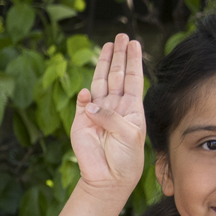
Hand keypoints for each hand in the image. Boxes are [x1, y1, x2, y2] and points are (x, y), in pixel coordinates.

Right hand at [70, 34, 147, 197]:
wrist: (108, 179)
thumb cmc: (126, 159)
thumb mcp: (130, 135)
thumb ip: (112, 116)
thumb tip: (89, 101)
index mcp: (131, 109)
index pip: (132, 79)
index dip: (133, 61)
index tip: (134, 43)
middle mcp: (114, 107)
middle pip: (116, 75)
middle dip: (118, 56)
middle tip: (121, 36)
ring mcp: (96, 113)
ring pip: (99, 83)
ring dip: (103, 65)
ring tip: (108, 46)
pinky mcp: (80, 122)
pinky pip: (82, 104)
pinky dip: (84, 98)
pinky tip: (87, 91)